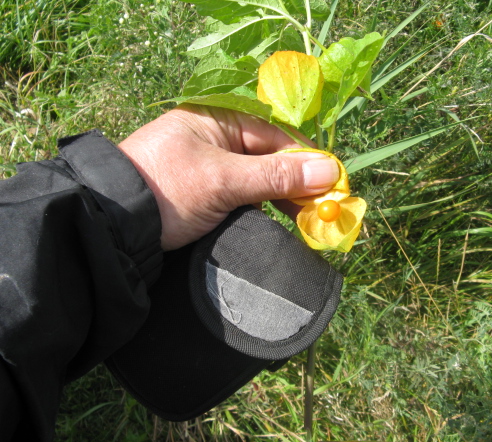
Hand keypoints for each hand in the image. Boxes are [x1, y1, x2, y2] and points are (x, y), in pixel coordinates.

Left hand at [118, 105, 338, 249]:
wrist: (111, 225)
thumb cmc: (167, 189)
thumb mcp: (224, 180)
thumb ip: (277, 176)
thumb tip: (330, 171)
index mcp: (220, 119)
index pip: (277, 136)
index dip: (308, 161)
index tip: (334, 186)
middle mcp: (219, 138)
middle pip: (271, 158)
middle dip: (299, 184)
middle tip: (324, 211)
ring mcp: (213, 167)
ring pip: (261, 180)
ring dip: (284, 199)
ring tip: (307, 222)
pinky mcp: (207, 193)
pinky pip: (246, 195)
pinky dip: (264, 208)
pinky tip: (281, 222)